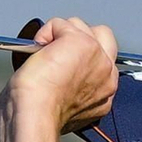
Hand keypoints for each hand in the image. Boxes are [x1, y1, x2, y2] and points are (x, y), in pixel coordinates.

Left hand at [5, 16, 118, 135]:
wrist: (35, 117)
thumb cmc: (39, 118)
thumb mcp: (66, 105)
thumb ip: (74, 86)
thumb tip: (61, 75)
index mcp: (105, 93)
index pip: (103, 59)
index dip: (82, 56)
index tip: (64, 67)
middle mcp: (107, 74)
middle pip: (101, 35)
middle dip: (78, 37)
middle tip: (56, 56)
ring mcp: (97, 55)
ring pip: (79, 26)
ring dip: (58, 36)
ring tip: (44, 59)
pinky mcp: (81, 42)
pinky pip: (60, 24)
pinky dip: (45, 33)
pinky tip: (38, 52)